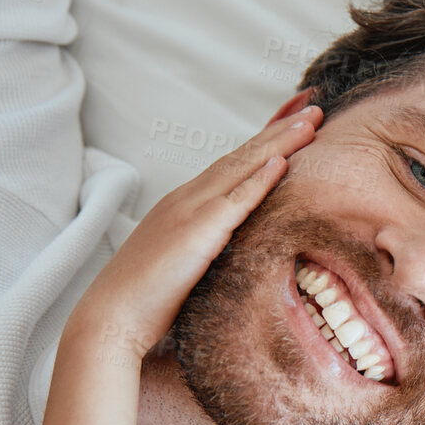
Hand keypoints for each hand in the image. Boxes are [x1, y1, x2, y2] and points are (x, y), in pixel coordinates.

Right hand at [67, 106, 323, 358]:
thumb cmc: (147, 303)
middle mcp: (187, 198)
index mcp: (186, 205)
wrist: (111, 318)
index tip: (294, 122)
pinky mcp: (195, 232)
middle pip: (242, 155)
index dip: (266, 141)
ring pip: (242, 166)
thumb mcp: (187, 267)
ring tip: (312, 121)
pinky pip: (235, 201)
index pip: (234, 164)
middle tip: (314, 106)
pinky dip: (260, 179)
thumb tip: (238, 253)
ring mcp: (190, 210)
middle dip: (281, 128)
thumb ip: (210, 250)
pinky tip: (284, 161)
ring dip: (279, 141)